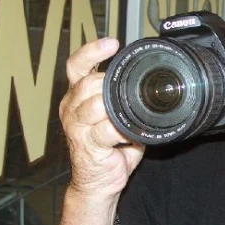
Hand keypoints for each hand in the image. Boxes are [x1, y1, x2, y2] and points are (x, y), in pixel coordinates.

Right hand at [60, 38, 144, 199]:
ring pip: (95, 105)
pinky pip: (106, 130)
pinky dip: (122, 131)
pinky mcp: (86, 145)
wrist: (99, 181)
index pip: (77, 65)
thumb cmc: (110, 147)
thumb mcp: (118, 115)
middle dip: (110, 84)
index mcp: (77, 95)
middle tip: (128, 93)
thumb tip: (152, 82)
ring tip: (128, 116)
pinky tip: (129, 135)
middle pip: (87, 83)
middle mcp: (71, 107)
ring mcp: (76, 127)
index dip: (92, 51)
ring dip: (116, 109)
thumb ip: (125, 97)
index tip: (112, 43)